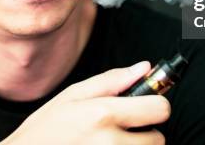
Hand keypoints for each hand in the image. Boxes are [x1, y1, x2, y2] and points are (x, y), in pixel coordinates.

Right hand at [0, 61, 169, 143]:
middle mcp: (110, 142)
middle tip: (123, 130)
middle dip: (145, 133)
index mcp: (103, 114)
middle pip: (158, 139)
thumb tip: (144, 67)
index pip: (160, 109)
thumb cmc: (44, 130)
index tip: (145, 108)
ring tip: (111, 143)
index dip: (154, 106)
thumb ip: (112, 80)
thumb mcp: (72, 96)